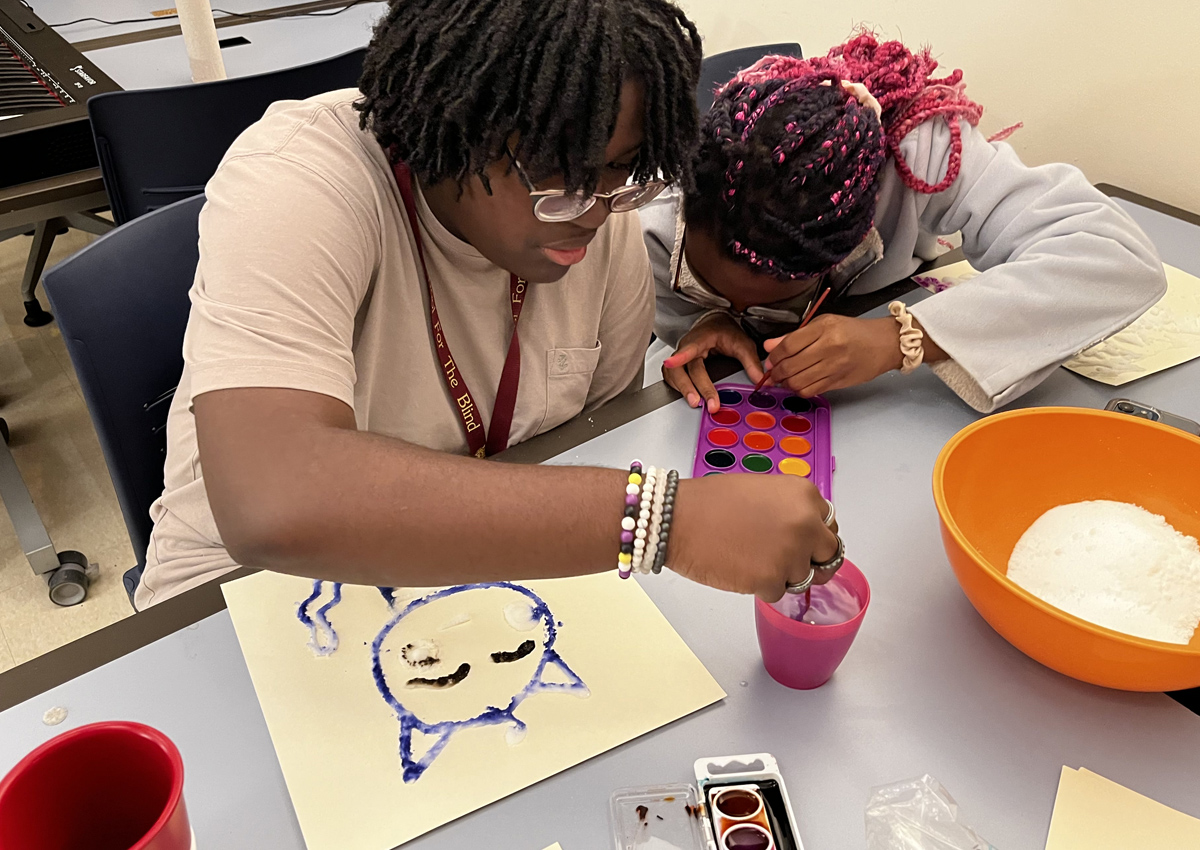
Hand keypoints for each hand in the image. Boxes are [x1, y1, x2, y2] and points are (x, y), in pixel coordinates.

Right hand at [662, 314, 764, 411]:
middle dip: (690, 387)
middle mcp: (687, 346)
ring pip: (673, 374)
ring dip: (682, 389)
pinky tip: (689, 395)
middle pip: (682, 368)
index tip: (671, 363)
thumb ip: (750, 361)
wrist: (715, 323)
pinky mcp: (678, 365)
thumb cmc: (725, 332)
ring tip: (695, 402)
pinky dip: (678, 388)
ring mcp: (680, 356)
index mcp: (701, 338)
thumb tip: (759, 379)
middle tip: (700, 402)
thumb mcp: (742, 343)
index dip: (680, 356)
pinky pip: (672, 378)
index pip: (689, 347)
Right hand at [668, 474, 839, 601]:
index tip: (802, 543)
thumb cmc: (709, 503)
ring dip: (781, 574)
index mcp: (804, 495)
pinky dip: (760, 587)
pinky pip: (778, 594)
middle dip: (809, 560)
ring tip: (749, 557)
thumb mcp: (763, 491)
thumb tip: (807, 533)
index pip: (830, 527)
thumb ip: (791, 510)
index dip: (814, 537)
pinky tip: (739, 567)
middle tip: (782, 559)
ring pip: (802, 578)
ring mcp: (790, 554)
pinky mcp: (771, 580)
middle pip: (828, 556)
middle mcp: (805, 523)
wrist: (677, 519)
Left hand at [763, 314, 901, 396]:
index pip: (788, 345)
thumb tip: (769, 346)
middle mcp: (829, 348)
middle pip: (790, 366)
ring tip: (785, 378)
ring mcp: (834, 367)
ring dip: (785, 383)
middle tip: (773, 372)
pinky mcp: (838, 382)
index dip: (774, 356)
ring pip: (798, 382)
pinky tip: (799, 383)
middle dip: (775, 372)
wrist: (884, 344)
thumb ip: (795, 335)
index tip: (770, 359)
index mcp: (824, 329)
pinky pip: (810, 391)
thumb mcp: (824, 323)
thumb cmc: (854, 331)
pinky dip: (799, 390)